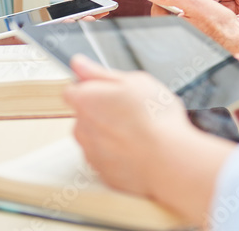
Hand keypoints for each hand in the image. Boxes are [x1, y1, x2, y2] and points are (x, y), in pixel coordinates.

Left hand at [64, 55, 233, 225]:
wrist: (166, 160)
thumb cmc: (153, 117)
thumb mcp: (134, 80)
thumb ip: (100, 72)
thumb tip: (79, 63)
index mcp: (86, 100)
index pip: (72, 89)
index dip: (90, 86)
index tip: (108, 88)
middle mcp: (81, 128)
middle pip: (84, 114)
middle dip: (101, 110)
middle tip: (130, 108)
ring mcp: (91, 154)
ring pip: (95, 137)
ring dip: (109, 132)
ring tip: (138, 130)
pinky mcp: (103, 174)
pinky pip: (106, 157)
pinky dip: (118, 153)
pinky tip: (139, 148)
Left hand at [143, 0, 238, 53]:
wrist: (236, 39)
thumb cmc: (217, 22)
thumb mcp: (192, 2)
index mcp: (169, 27)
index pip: (156, 7)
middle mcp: (173, 37)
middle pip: (165, 14)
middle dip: (175, 4)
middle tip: (189, 0)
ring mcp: (181, 41)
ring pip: (175, 20)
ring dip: (184, 11)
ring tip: (198, 10)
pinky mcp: (189, 42)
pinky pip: (184, 27)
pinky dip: (190, 20)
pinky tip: (202, 19)